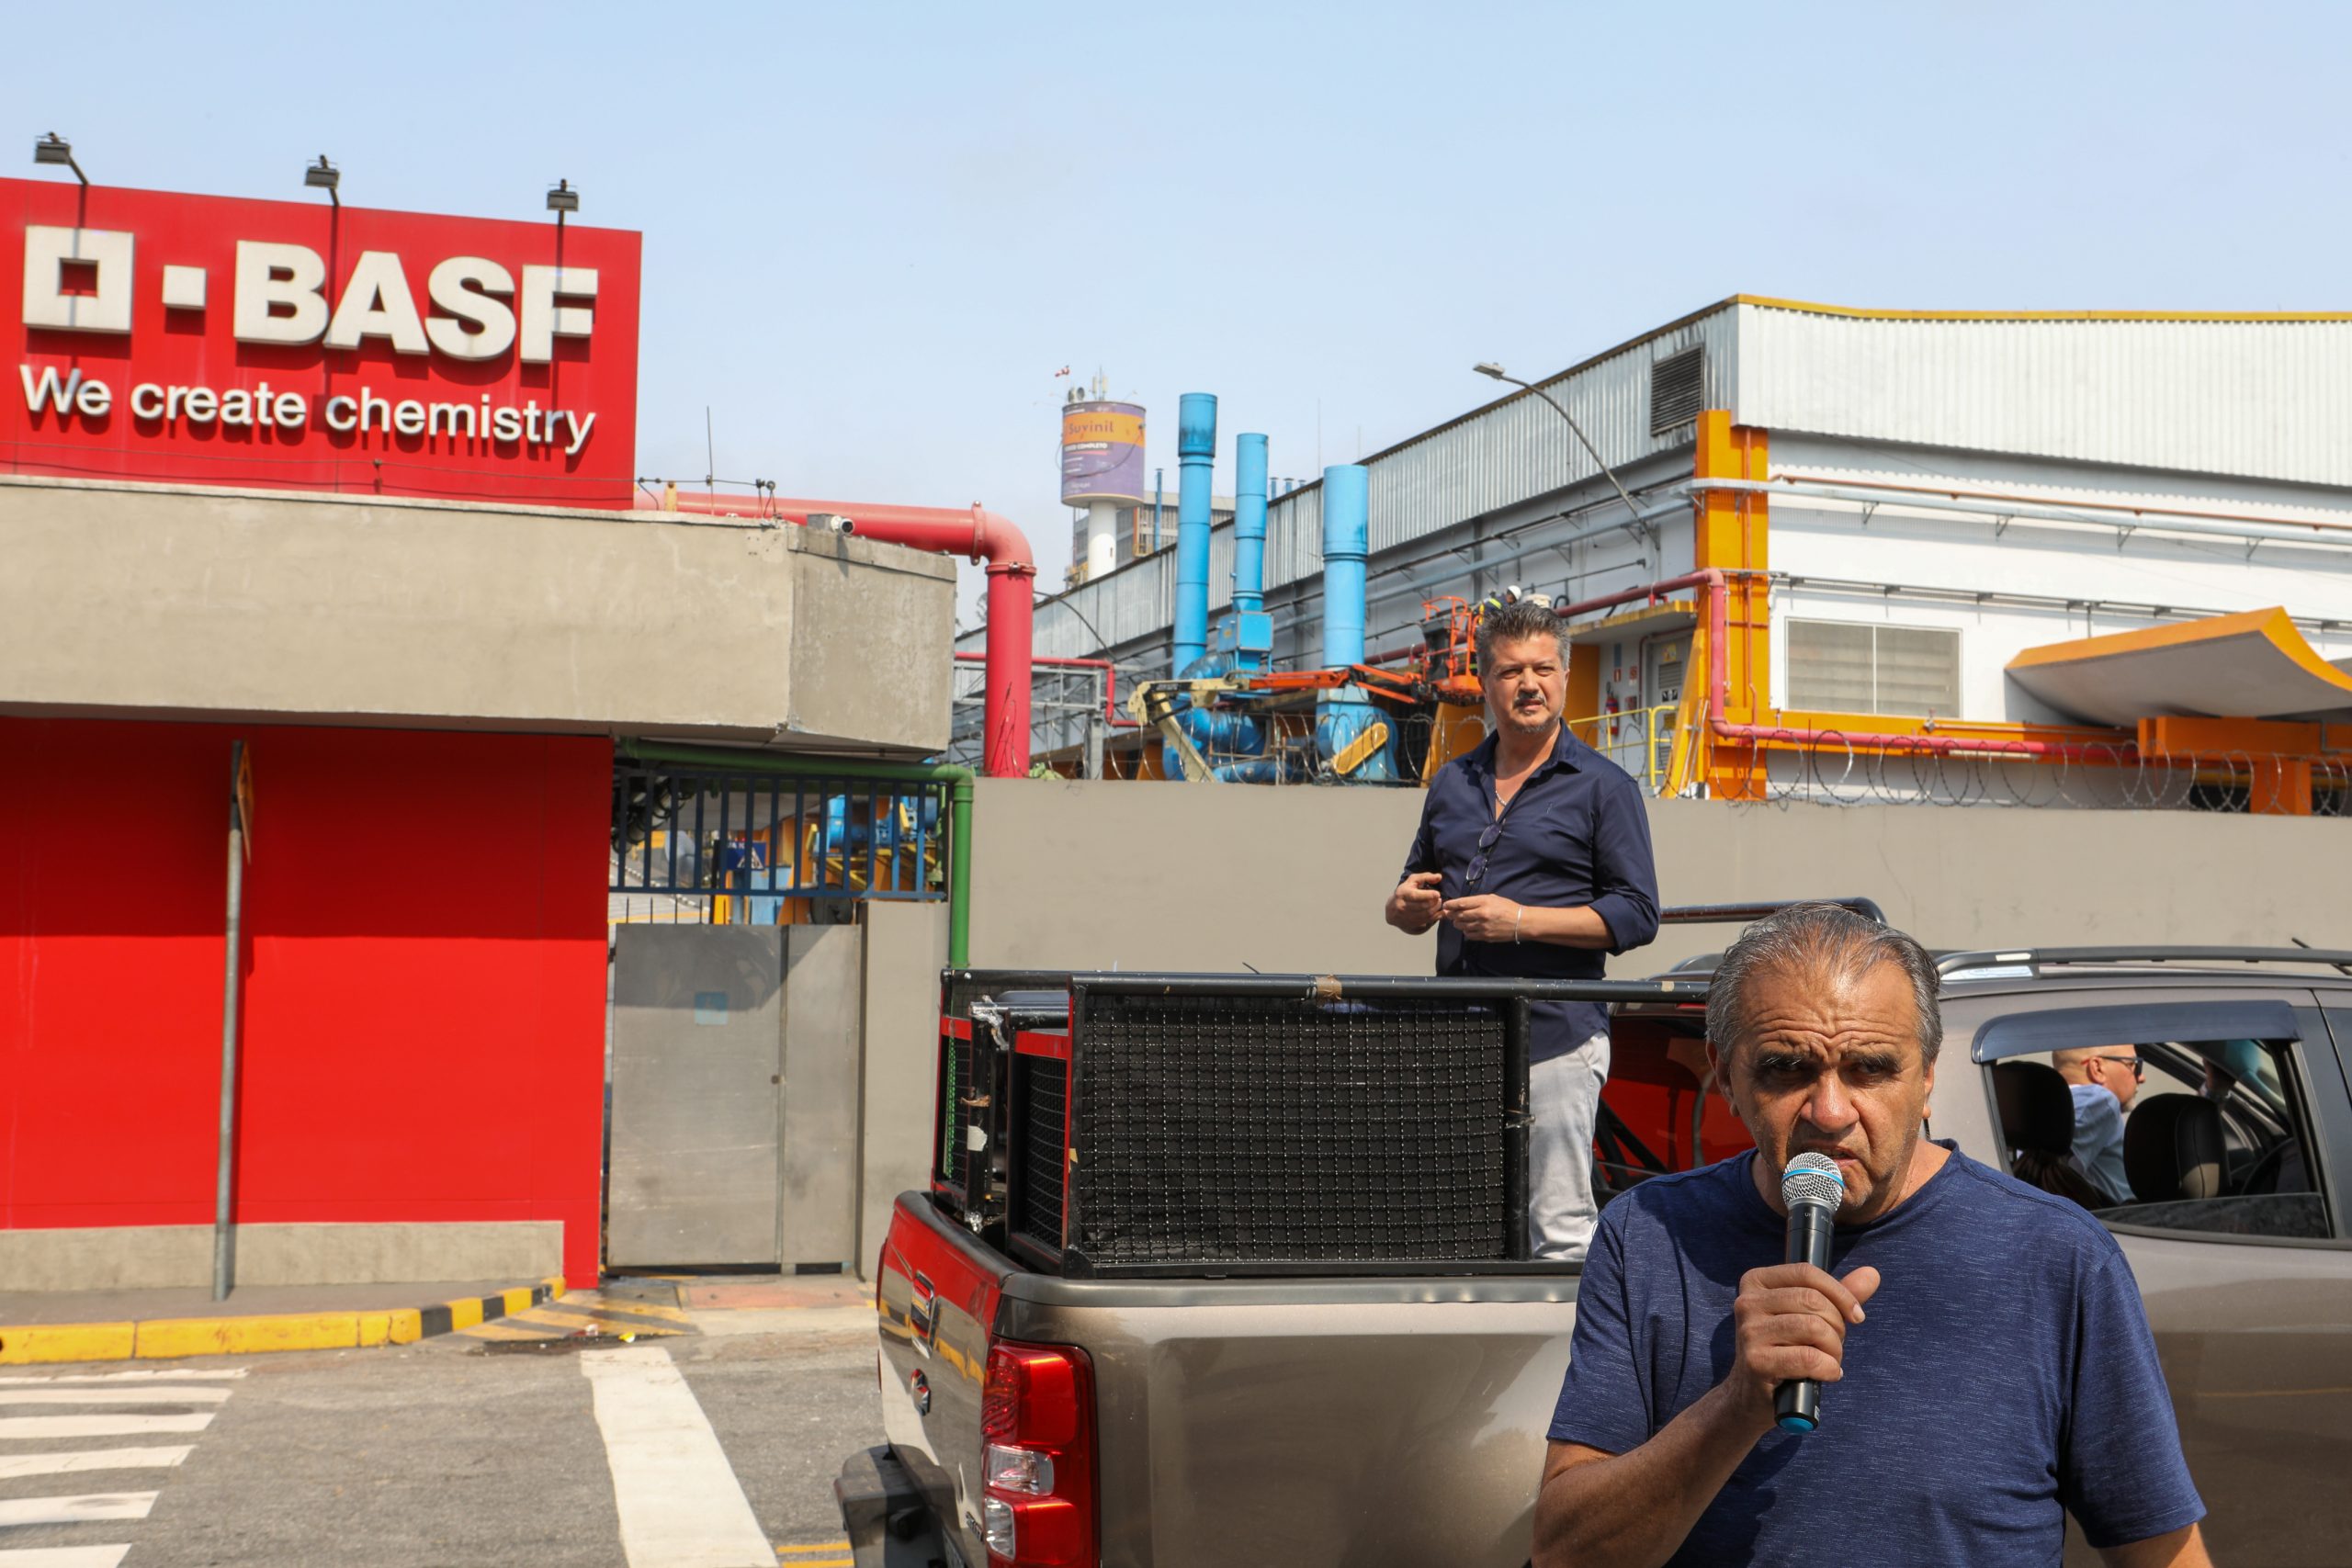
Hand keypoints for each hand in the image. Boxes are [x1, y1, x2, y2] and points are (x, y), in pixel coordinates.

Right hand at [1388, 872, 1443, 933]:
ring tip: (1438, 904)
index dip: (1428, 895)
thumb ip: (1426, 877)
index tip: (1437, 894)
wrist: (1392, 910)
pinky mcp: (1411, 925)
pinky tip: (1438, 912)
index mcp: (1402, 894)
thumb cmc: (1405, 892)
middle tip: (1439, 899)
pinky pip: (1427, 922)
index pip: (1416, 896)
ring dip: (1436, 909)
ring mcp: (1406, 917)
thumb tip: (1439, 877)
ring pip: (1426, 915)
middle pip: (1423, 906)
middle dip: (1435, 902)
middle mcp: (1402, 907)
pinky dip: (1436, 917)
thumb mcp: (1412, 881)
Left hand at [1439, 893, 1522, 942]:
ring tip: (1458, 921)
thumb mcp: (1492, 898)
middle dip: (1451, 915)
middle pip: (1458, 916)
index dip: (1450, 905)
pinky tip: (1468, 928)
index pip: (1461, 903)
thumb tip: (1462, 904)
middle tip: (1448, 914)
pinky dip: (1466, 931)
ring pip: (1462, 926)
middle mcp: (1481, 914)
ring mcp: (1483, 927)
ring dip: (1457, 923)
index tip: (1446, 905)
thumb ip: (1477, 901)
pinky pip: (1469, 935)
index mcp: (1483, 902)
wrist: (1521, 922)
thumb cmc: (1507, 907)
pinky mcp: (1485, 936)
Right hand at [1723, 1262, 1881, 1431]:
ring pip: (1813, 1327)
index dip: (1840, 1293)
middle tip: (1835, 1345)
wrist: (1753, 1394)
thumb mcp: (1807, 1317)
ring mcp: (1749, 1332)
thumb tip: (1872, 1274)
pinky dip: (1829, 1369)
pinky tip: (1827, 1374)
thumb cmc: (1785, 1350)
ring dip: (1834, 1350)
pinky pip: (1809, 1358)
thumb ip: (1837, 1296)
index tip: (1857, 1315)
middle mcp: (1746, 1302)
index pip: (1806, 1272)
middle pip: (1812, 1300)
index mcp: (1756, 1282)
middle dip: (1837, 1326)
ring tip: (1830, 1361)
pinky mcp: (1756, 1361)